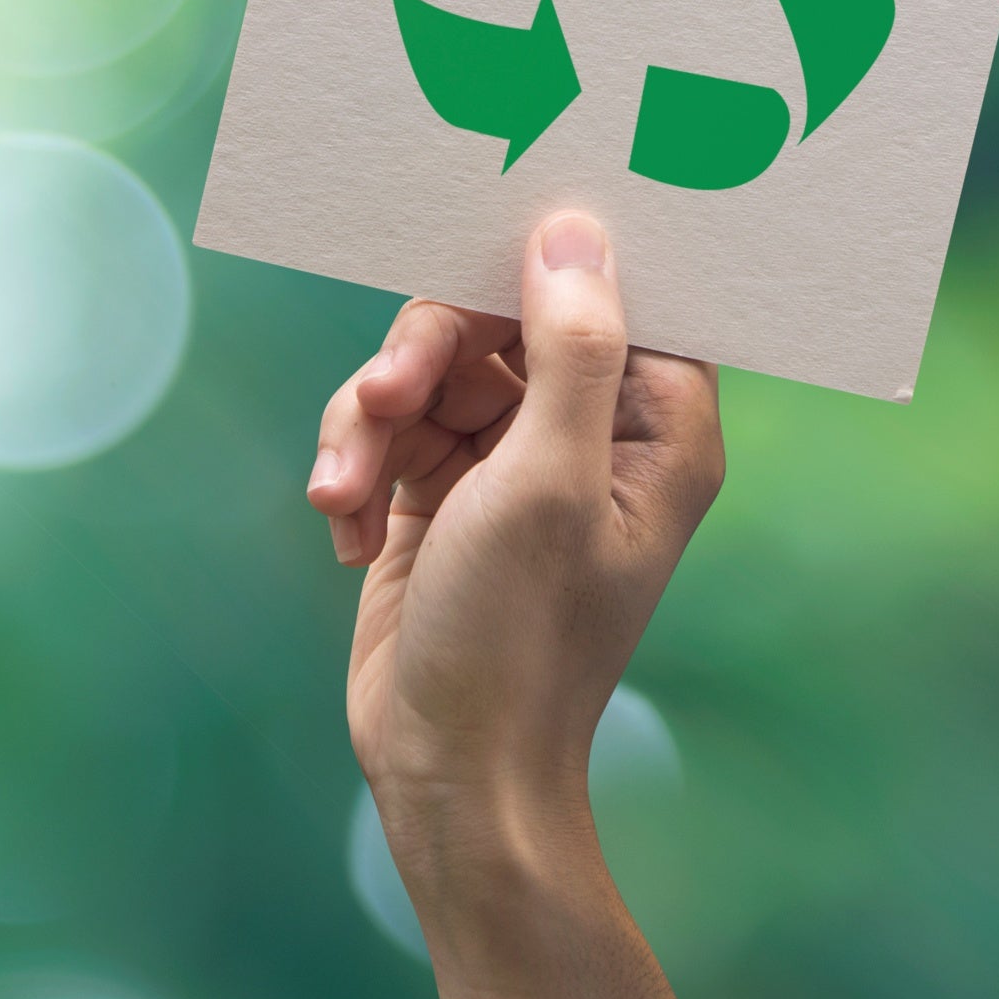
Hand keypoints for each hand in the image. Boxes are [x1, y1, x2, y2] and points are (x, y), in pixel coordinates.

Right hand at [308, 212, 724, 853]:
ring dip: (369, 420)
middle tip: (380, 397)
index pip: (616, 292)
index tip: (479, 226)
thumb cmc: (519, 638)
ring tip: (343, 492)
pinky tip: (346, 531)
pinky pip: (386, 423)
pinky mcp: (440, 489)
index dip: (551, 254)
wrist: (446, 772)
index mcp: (654, 425)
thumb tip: (574, 229)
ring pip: (426, 367)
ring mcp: (510, 459)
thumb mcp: (550, 484)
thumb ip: (570, 350)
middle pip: (495, 316)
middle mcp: (588, 430)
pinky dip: (355, 465)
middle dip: (422, 354)